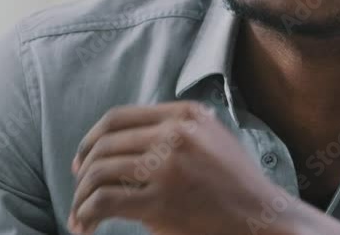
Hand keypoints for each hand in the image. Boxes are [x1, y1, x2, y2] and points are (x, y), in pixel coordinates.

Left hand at [68, 101, 339, 234]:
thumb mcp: (212, 138)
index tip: (83, 159)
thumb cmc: (235, 184)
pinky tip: (85, 226)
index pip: (118, 117)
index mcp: (184, 115)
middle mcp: (175, 134)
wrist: (262, 218)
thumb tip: (130, 136)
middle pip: (104, 144)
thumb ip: (178, 128)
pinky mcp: (162, 201)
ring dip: (81, 197)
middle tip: (78, 189)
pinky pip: (106, 201)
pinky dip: (87, 214)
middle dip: (83, 170)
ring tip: (79, 215)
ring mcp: (168, 166)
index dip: (91, 138)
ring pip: (99, 173)